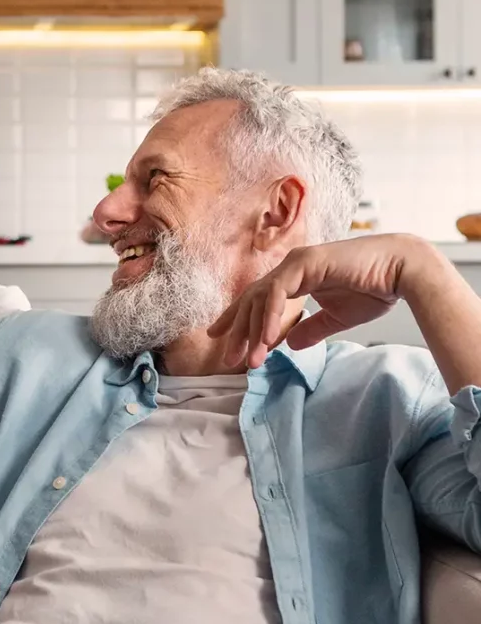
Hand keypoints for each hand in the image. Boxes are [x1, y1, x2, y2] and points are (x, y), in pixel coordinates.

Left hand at [208, 234, 431, 368]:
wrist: (403, 272)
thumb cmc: (375, 289)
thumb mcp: (335, 317)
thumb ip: (311, 328)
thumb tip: (292, 344)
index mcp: (295, 277)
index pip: (257, 299)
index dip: (236, 319)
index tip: (219, 338)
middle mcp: (290, 267)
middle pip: (252, 301)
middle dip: (238, 331)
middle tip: (228, 359)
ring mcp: (296, 262)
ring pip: (261, 298)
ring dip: (253, 332)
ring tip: (250, 360)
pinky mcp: (306, 263)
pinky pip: (278, 292)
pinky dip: (270, 316)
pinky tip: (267, 339)